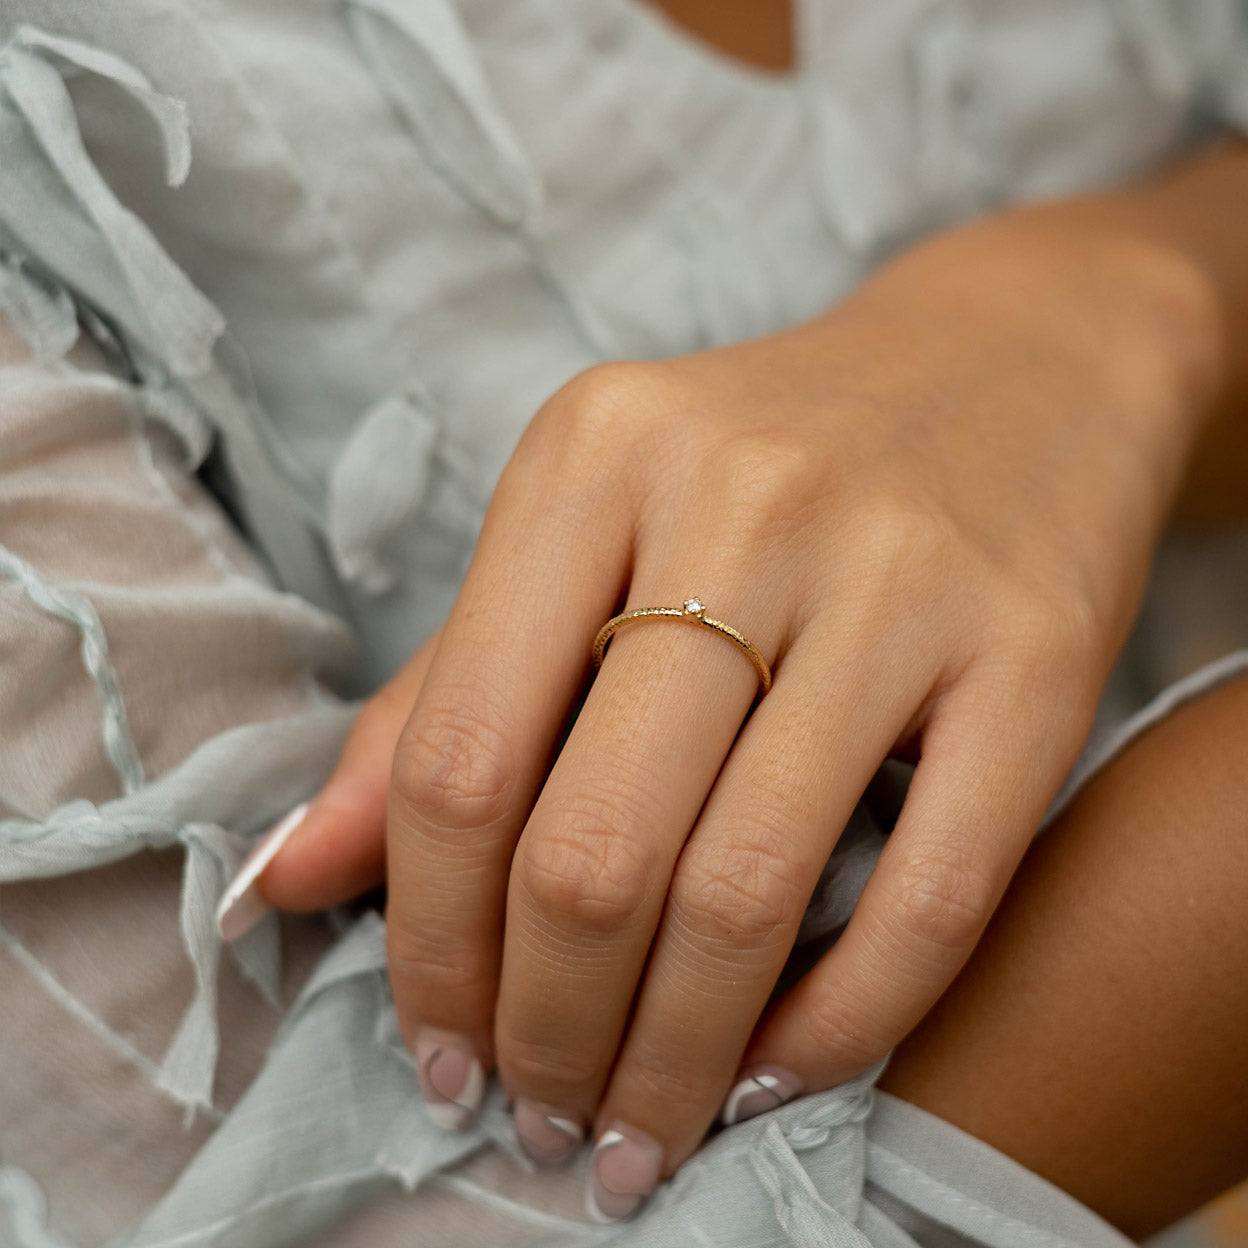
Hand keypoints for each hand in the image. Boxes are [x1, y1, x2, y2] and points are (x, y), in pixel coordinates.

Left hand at [247, 204, 1216, 1218]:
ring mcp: (898, 576)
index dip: (427, 942)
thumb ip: (441, 698)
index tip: (436, 1050)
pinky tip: (771, 1073)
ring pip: (741, 891)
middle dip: (541, 1030)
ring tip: (636, 1131)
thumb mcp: (584, 529)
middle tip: (538, 1115)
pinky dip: (837, 1026)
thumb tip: (291, 880)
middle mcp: (739, 500)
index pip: (459, 757)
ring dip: (667, 1060)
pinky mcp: (1034, 654)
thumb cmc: (767, 464)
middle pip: (590, 848)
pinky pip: (928, 898)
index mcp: (592, 459)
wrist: (1011, 369)